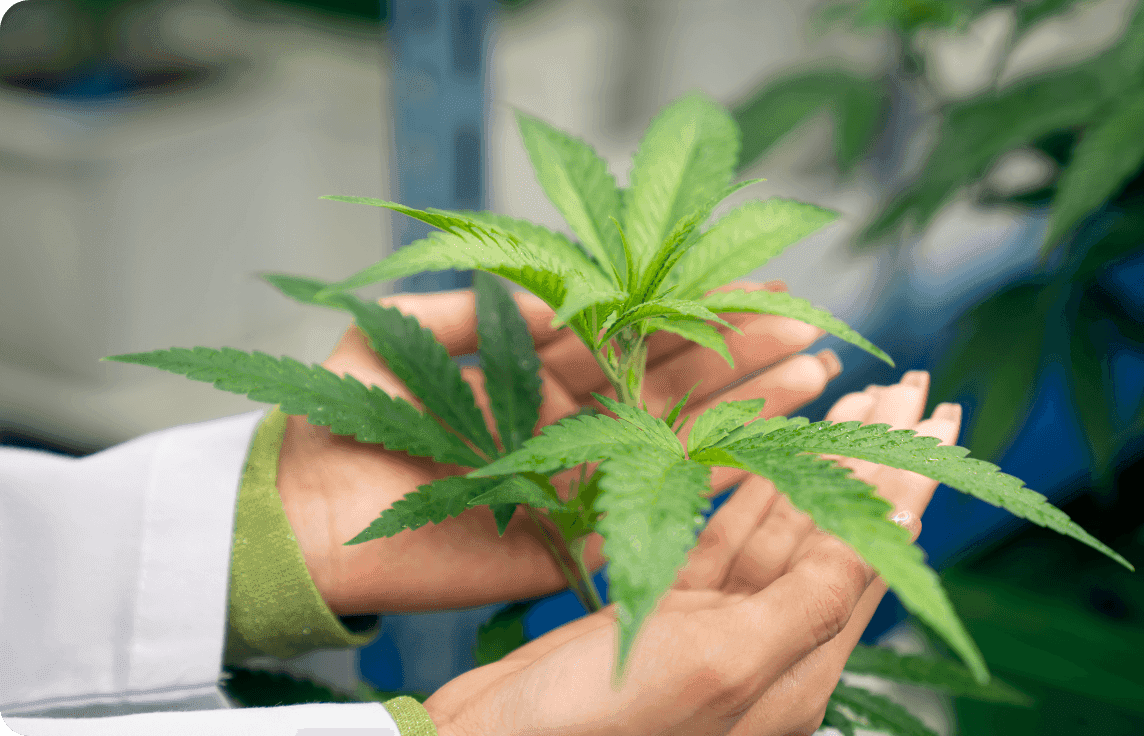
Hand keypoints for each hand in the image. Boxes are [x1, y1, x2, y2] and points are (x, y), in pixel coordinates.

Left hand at [275, 281, 843, 614]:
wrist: (300, 517)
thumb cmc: (340, 416)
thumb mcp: (402, 333)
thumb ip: (482, 307)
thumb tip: (572, 294)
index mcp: (535, 372)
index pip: (632, 335)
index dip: (692, 311)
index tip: (756, 284)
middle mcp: (568, 422)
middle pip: (669, 382)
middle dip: (739, 353)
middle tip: (807, 328)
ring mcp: (576, 478)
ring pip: (674, 438)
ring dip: (744, 406)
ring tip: (811, 373)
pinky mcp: (570, 536)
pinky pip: (648, 503)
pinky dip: (708, 473)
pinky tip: (766, 443)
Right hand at [421, 372, 961, 735]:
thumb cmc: (605, 724)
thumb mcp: (724, 660)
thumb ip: (813, 597)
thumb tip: (902, 528)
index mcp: (800, 666)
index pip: (875, 552)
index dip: (908, 478)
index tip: (940, 413)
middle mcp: (769, 643)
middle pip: (838, 530)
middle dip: (876, 457)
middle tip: (910, 388)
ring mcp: (715, 623)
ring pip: (784, 526)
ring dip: (819, 462)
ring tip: (852, 400)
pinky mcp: (664, 605)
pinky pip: (725, 535)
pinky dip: (749, 490)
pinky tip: (771, 451)